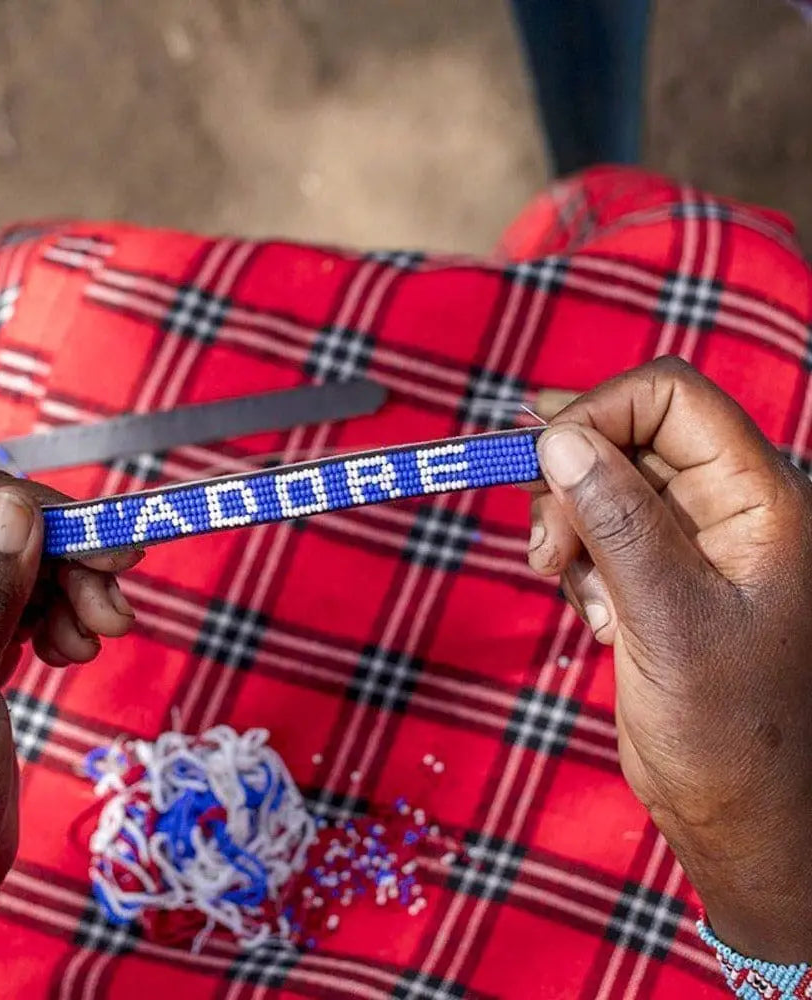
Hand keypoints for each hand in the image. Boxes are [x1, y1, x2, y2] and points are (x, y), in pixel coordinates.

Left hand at [0, 469, 141, 999]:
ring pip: (23, 566)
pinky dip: (62, 618)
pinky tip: (74, 652)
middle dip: (70, 559)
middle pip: (3, 532)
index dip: (47, 515)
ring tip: (98, 639)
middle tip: (118, 610)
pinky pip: (25, 607)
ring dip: (72, 590)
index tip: (117, 553)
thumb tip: (17, 507)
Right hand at [527, 357, 811, 961]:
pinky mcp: (659, 572)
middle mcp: (727, 505)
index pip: (671, 398)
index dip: (600, 413)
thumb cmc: (730, 731)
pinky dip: (577, 561)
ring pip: (603, 482)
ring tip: (568, 586)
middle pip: (628, 435)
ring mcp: (692, 539)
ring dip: (567, 526)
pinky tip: (595, 617)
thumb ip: (617, 521)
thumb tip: (558, 437)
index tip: (543, 463)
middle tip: (548, 548)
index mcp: (760, 498)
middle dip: (572, 481)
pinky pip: (598, 531)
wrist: (738, 813)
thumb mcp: (668, 619)